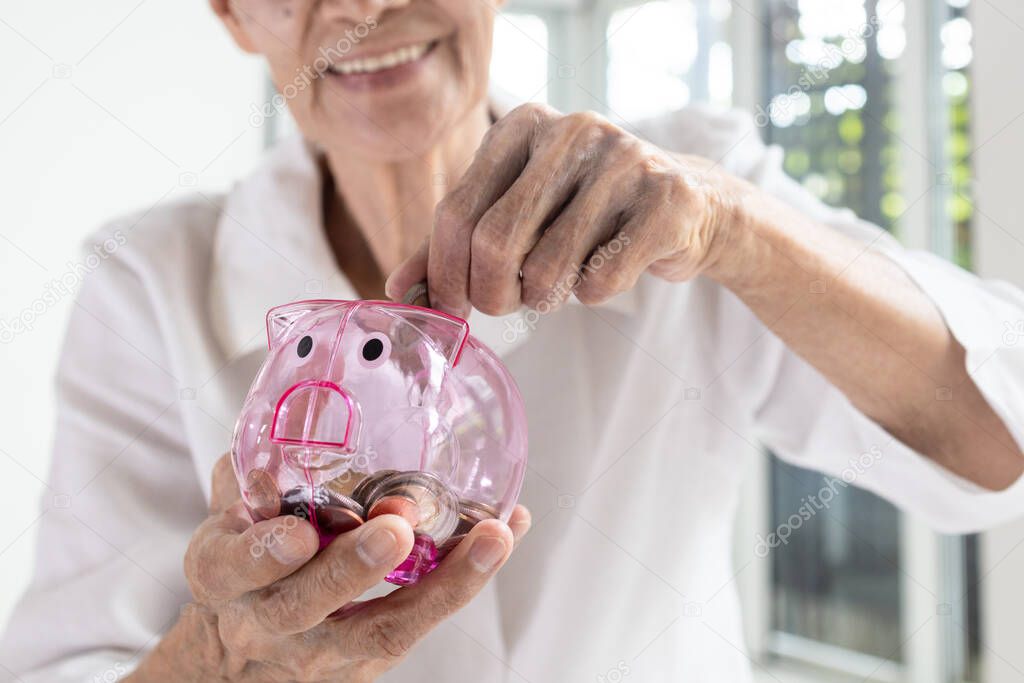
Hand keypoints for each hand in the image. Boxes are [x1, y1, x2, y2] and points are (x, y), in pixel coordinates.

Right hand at [129, 454, 530, 682]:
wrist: (239, 651)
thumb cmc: (243, 563)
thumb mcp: (226, 519)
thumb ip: (247, 476)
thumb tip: (286, 423)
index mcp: (222, 574)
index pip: (233, 568)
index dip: (264, 555)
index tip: (298, 534)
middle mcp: (268, 620)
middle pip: (307, 606)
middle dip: (353, 569)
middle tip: (396, 530)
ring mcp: (320, 650)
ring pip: (383, 628)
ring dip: (442, 584)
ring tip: (490, 539)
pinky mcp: (367, 661)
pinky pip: (422, 621)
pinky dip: (465, 579)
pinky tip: (502, 536)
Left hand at [386, 102, 743, 317]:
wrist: (685, 205)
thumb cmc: (584, 212)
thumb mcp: (514, 214)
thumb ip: (454, 246)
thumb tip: (398, 289)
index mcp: (521, 126)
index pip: (456, 213)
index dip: (445, 275)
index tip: (452, 306)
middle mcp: (571, 130)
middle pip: (497, 243)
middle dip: (493, 295)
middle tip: (504, 305)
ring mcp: (624, 160)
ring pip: (550, 268)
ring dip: (546, 297)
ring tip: (560, 283)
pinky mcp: (666, 199)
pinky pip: (601, 279)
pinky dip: (593, 294)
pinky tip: (606, 271)